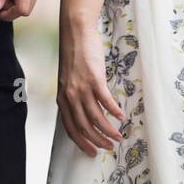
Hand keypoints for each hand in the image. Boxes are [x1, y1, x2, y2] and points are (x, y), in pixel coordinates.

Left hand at [56, 21, 124, 156]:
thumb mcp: (68, 79)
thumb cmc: (74, 54)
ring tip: (118, 136)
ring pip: (96, 117)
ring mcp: (82, 87)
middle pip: (84, 126)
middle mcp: (70, 95)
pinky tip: (120, 116)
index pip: (70, 128)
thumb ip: (73, 96)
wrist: (75, 31)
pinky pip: (105, 101)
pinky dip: (114, 111)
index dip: (82, 142)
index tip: (92, 152)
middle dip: (98, 141)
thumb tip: (84, 112)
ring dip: (109, 130)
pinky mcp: (94, 78)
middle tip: (109, 147)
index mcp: (62, 98)